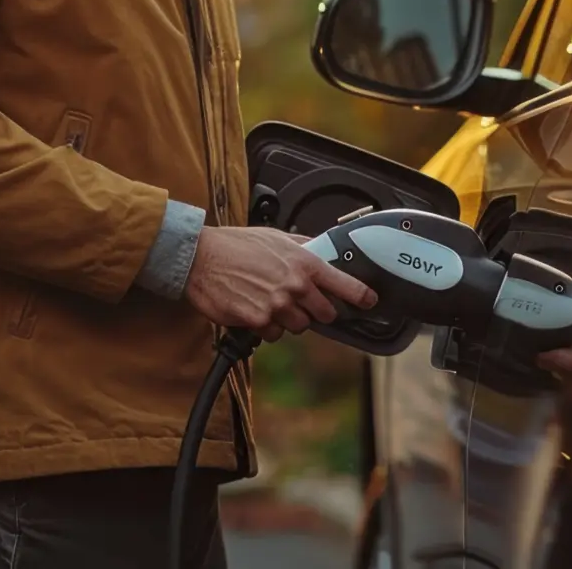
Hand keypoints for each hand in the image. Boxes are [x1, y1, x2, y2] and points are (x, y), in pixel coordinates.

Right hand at [185, 227, 377, 341]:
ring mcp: (278, 306)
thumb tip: (321, 248)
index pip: (345, 285)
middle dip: (316, 311)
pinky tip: (254, 309)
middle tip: (299, 302)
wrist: (201, 258)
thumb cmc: (235, 245)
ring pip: (298, 327)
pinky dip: (266, 327)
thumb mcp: (276, 237)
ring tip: (269, 302)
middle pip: (325, 314)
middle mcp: (295, 286)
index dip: (362, 296)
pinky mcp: (259, 321)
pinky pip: (273, 334)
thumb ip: (302, 246)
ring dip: (288, 320)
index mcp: (304, 263)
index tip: (370, 301)